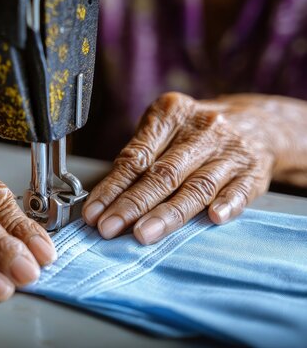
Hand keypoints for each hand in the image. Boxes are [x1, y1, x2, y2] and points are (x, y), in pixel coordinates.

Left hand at [82, 92, 288, 244]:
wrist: (256, 123)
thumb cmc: (195, 133)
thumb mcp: (165, 129)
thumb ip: (139, 158)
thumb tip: (104, 202)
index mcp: (170, 115)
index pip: (136, 157)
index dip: (112, 188)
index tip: (93, 214)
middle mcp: (201, 130)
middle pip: (162, 174)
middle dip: (132, 205)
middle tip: (109, 229)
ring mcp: (230, 150)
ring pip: (196, 186)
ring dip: (168, 213)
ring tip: (143, 234)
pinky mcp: (254, 170)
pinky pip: (240, 189)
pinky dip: (227, 203)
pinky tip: (213, 218)